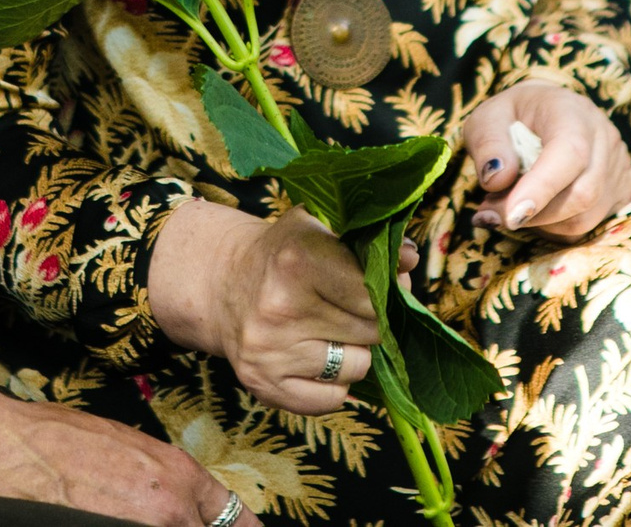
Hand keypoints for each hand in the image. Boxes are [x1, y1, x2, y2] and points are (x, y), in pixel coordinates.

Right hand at [146, 199, 413, 416]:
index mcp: (297, 261)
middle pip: (371, 332)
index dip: (388, 290)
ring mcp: (270, 351)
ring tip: (330, 330)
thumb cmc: (282, 255)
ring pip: (357, 368)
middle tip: (355, 307)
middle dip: (372, 321)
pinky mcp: (262, 385)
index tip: (383, 284)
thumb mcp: (319, 229)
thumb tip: (409, 259)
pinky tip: (316, 358)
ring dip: (354, 352)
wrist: (221, 283)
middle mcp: (280, 308)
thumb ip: (369, 241)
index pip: (375, 293)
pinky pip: (332, 401)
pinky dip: (334, 384)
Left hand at [460, 80, 630, 239]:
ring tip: (510, 208)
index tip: (511, 216)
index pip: (570, 153)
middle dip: (534, 215)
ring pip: (587, 217)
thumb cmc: (513, 116)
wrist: (545, 112)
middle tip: (491, 213)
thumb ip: (488, 144)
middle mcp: (604, 138)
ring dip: (543, 224)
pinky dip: (558, 228)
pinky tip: (536, 212)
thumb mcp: (487, 117)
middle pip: (583, 194)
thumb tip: (497, 181)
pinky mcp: (622, 191)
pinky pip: (592, 226)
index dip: (542, 189)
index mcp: (571, 111)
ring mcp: (619, 166)